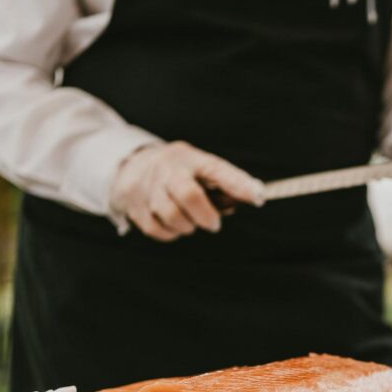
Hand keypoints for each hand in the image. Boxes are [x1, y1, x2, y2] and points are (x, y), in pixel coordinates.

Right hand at [110, 141, 262, 240]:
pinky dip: (171, 233)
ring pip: (172, 216)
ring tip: (190, 220)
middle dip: (206, 215)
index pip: (218, 170)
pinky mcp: (134, 206)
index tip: (259, 197)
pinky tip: (174, 224)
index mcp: (191, 158)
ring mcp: (148, 187)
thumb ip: (225, 181)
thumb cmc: (180, 170)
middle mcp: (168, 170)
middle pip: (189, 194)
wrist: (132, 165)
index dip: (239, 184)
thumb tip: (255, 197)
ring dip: (187, 226)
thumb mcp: (201, 166)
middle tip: (214, 223)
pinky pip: (157, 229)